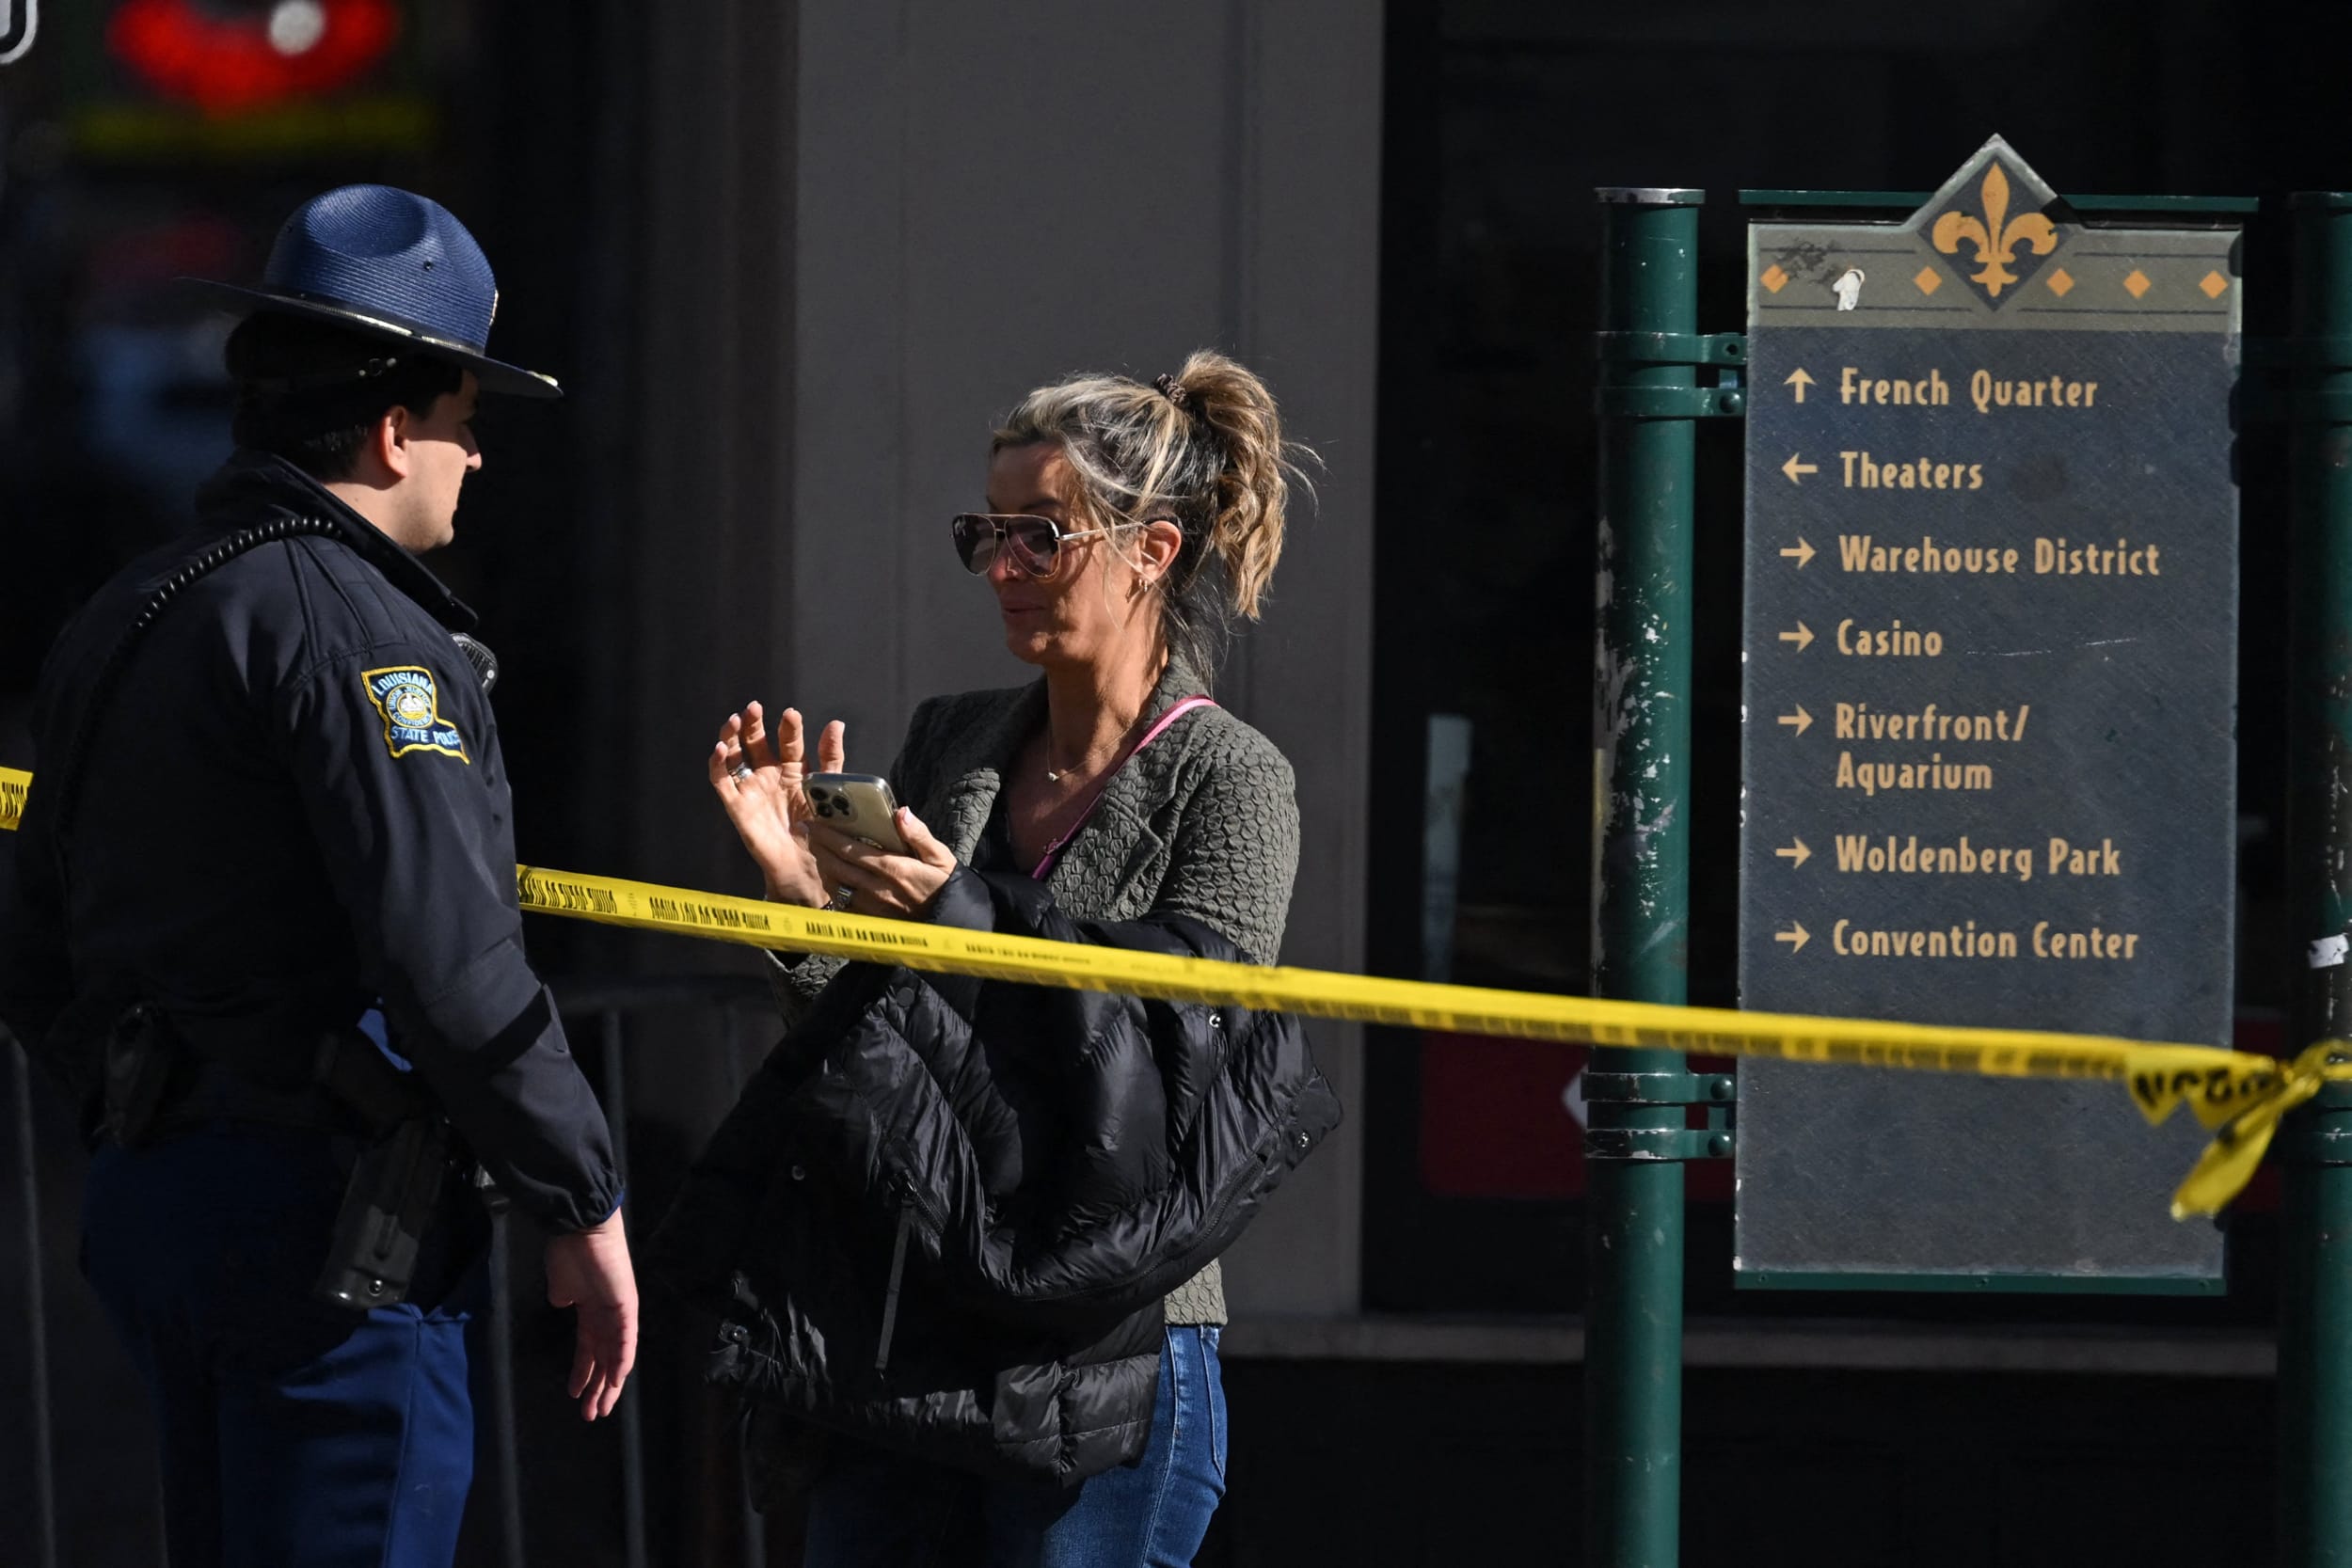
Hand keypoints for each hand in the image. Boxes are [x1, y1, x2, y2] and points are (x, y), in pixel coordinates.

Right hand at [544, 1209, 637, 1421]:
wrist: (581, 1228)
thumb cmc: (569, 1252)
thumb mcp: (561, 1285)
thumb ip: (565, 1299)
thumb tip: (565, 1305)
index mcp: (591, 1311)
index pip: (590, 1350)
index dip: (583, 1373)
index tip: (574, 1394)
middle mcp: (608, 1315)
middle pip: (605, 1359)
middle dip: (597, 1388)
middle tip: (590, 1414)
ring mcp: (620, 1312)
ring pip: (617, 1356)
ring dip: (609, 1384)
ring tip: (599, 1409)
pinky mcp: (627, 1306)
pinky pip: (625, 1340)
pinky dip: (621, 1361)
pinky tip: (615, 1381)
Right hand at [710, 702, 845, 904]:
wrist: (810, 871)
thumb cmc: (824, 834)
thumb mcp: (832, 791)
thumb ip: (831, 759)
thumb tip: (835, 723)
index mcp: (794, 772)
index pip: (789, 743)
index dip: (789, 728)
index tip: (791, 714)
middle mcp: (770, 777)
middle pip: (756, 742)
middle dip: (754, 724)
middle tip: (755, 707)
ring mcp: (752, 791)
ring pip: (735, 757)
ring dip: (731, 737)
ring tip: (736, 720)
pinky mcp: (738, 807)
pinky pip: (722, 782)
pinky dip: (717, 764)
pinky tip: (721, 748)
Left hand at [809, 807, 957, 919]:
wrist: (951, 921)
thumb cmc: (945, 884)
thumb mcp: (941, 855)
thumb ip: (919, 834)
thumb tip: (901, 812)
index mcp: (894, 869)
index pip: (851, 849)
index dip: (828, 835)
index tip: (813, 823)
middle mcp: (878, 889)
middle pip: (837, 865)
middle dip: (818, 847)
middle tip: (807, 831)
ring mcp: (872, 907)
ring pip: (836, 884)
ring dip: (822, 866)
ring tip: (817, 851)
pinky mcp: (871, 920)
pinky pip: (842, 903)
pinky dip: (833, 888)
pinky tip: (832, 877)